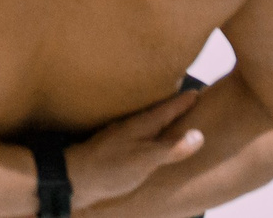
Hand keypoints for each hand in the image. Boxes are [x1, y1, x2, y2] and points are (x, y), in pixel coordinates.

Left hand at [62, 88, 204, 204]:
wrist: (73, 179)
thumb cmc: (110, 169)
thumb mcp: (145, 160)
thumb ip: (171, 148)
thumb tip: (198, 134)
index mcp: (141, 126)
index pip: (167, 110)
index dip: (184, 102)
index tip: (198, 92)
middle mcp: (130, 127)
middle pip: (157, 112)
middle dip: (173, 106)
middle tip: (188, 99)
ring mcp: (120, 136)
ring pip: (146, 123)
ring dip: (160, 119)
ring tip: (172, 118)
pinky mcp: (113, 148)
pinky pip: (138, 135)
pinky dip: (149, 133)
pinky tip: (147, 140)